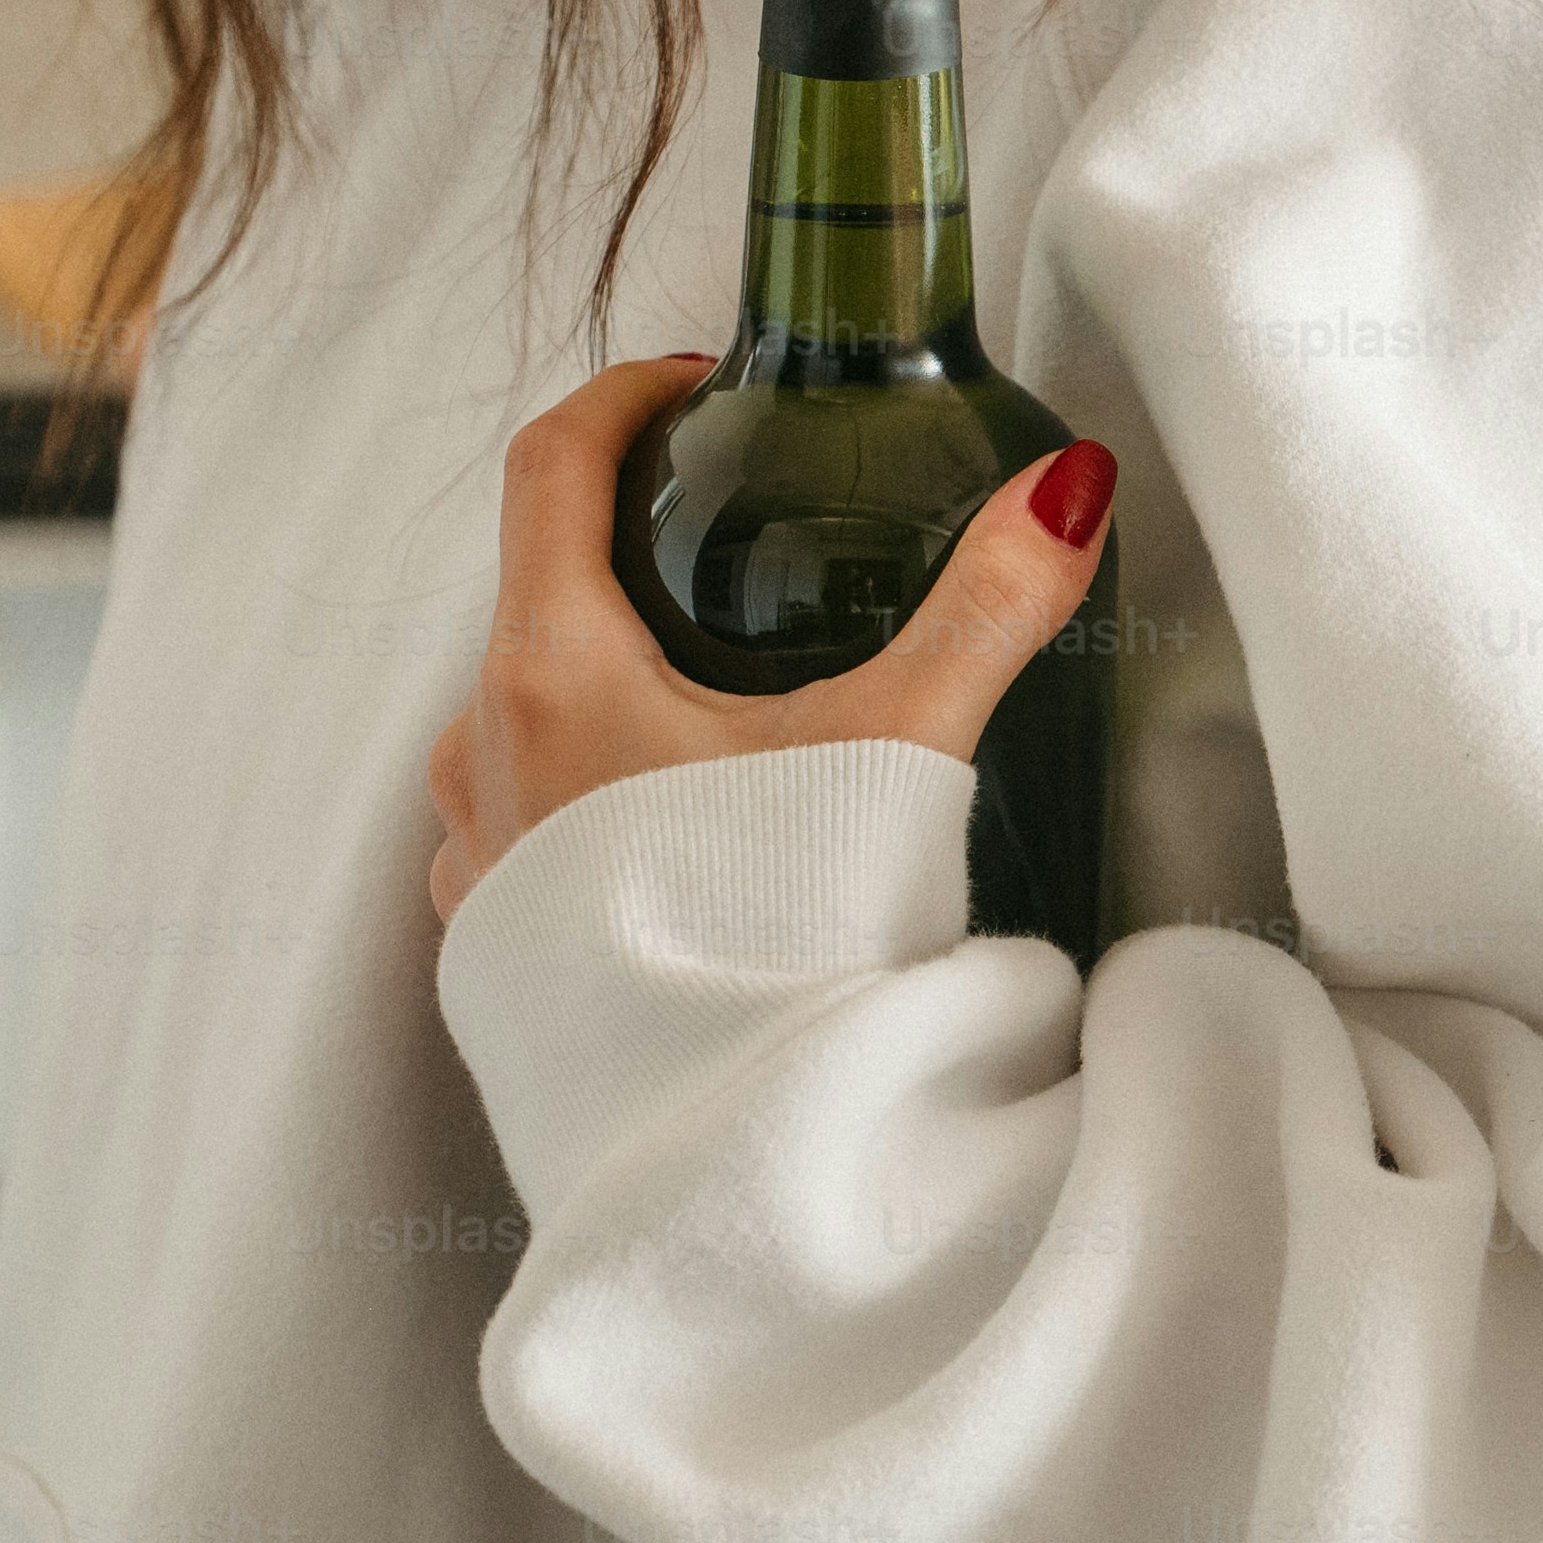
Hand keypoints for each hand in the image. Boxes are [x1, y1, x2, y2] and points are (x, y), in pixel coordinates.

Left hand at [426, 355, 1116, 923]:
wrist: (732, 1157)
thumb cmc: (787, 947)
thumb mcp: (902, 749)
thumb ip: (986, 607)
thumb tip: (1069, 488)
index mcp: (553, 672)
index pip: (550, 466)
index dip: (622, 399)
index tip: (692, 386)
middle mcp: (485, 752)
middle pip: (535, 590)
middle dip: (630, 548)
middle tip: (731, 538)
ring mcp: (474, 857)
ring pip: (522, 714)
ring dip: (601, 678)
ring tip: (715, 698)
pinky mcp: (491, 949)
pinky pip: (519, 826)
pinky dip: (585, 794)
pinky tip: (674, 832)